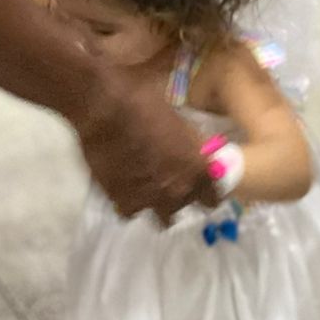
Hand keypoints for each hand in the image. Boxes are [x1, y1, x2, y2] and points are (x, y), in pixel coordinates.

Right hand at [73, 78, 218, 221]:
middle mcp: (177, 190)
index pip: (214, 198)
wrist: (105, 107)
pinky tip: (122, 185)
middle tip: (167, 182)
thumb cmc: (146, 101)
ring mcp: (148, 200)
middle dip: (178, 197)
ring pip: (160, 218)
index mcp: (198, 169)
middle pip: (184, 208)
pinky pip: (128, 211)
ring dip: (155, 204)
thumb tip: (199, 148)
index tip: (200, 186)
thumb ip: (192, 144)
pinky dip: (127, 201)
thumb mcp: (180, 118)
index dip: (207, 192)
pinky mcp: (120, 201)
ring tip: (144, 188)